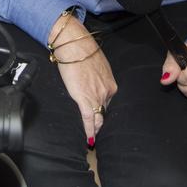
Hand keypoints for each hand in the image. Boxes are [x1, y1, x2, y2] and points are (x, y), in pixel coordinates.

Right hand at [49, 14, 115, 144]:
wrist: (75, 46)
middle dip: (102, 122)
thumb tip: (94, 81)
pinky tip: (89, 139)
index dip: (105, 112)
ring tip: (94, 139)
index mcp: (110, 84)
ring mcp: (96, 96)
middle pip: (105, 111)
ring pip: (98, 118)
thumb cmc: (83, 52)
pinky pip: (89, 119)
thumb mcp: (98, 65)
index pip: (109, 103)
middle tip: (99, 133)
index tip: (103, 119)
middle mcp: (107, 91)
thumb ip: (99, 77)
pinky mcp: (84, 99)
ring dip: (96, 129)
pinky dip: (89, 130)